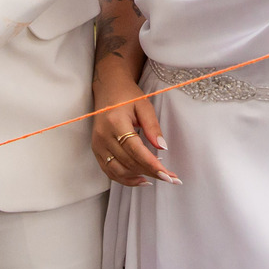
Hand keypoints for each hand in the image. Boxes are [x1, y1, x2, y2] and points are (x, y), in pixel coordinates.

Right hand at [91, 66, 176, 186]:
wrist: (108, 89)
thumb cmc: (128, 96)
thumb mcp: (144, 106)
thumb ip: (153, 127)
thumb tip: (163, 148)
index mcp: (115, 122)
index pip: (135, 150)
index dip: (151, 165)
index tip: (168, 175)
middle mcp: (103, 136)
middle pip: (128, 162)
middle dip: (151, 172)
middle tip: (171, 179)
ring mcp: (97, 145)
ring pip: (118, 171)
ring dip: (139, 177)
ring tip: (158, 178)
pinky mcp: (96, 150)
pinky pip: (110, 171)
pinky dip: (125, 179)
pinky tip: (141, 179)